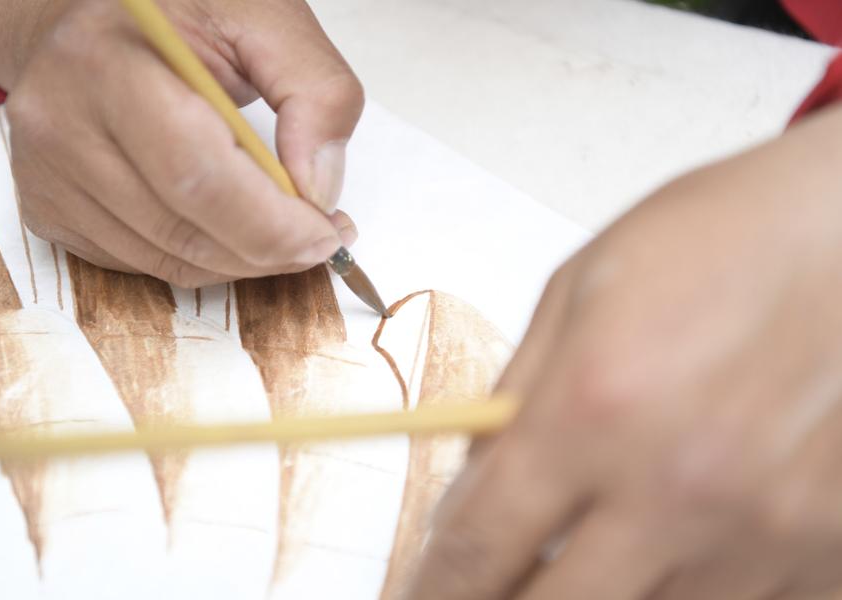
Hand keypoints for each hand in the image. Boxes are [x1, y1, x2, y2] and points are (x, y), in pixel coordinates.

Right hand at [0, 0, 361, 285]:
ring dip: (245, 262)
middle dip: (270, 250)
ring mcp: (46, 177)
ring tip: (287, 231)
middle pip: (183, 229)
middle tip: (321, 241)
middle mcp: (58, 124)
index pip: (195, 172)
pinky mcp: (52, 214)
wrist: (85, 25)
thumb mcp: (262, 17)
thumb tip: (320, 188)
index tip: (326, 231)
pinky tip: (232, 227)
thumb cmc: (175, 16)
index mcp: (104, 60)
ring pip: (169, 262)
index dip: (271, 221)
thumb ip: (315, 89)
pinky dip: (206, 260)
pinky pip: (147, 266)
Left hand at [408, 102, 841, 599]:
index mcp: (595, 410)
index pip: (478, 543)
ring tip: (597, 543)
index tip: (417, 596)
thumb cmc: (719, 237)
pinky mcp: (827, 549)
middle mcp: (676, 488)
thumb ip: (516, 395)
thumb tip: (473, 480)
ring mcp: (760, 533)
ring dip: (599, 592)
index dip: (433, 586)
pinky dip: (688, 587)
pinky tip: (681, 541)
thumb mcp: (581, 290)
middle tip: (489, 587)